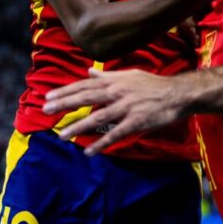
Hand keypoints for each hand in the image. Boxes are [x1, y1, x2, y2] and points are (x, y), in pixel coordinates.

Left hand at [43, 68, 192, 154]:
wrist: (177, 94)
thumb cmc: (152, 84)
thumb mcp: (129, 75)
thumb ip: (107, 76)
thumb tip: (88, 72)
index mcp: (114, 82)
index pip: (84, 85)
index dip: (65, 91)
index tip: (48, 96)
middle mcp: (117, 93)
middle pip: (86, 98)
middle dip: (64, 104)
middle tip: (45, 110)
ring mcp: (126, 108)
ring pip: (98, 117)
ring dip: (79, 126)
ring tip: (62, 135)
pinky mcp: (136, 121)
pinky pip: (116, 134)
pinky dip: (102, 143)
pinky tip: (89, 151)